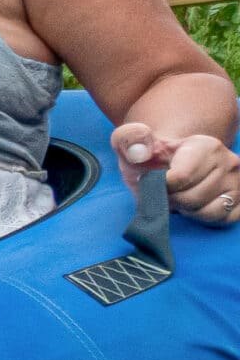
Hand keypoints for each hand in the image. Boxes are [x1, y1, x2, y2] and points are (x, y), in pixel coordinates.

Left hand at [113, 122, 239, 225]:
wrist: (166, 164)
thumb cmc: (149, 156)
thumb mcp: (131, 142)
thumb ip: (130, 139)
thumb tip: (138, 152)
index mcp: (206, 145)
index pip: (181, 177)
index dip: (160, 186)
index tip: (155, 179)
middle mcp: (229, 162)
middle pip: (192, 198)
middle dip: (172, 200)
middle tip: (166, 190)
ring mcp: (237, 183)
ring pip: (208, 212)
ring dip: (186, 210)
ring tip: (179, 196)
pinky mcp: (239, 202)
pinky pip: (221, 220)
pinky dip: (201, 218)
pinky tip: (193, 205)